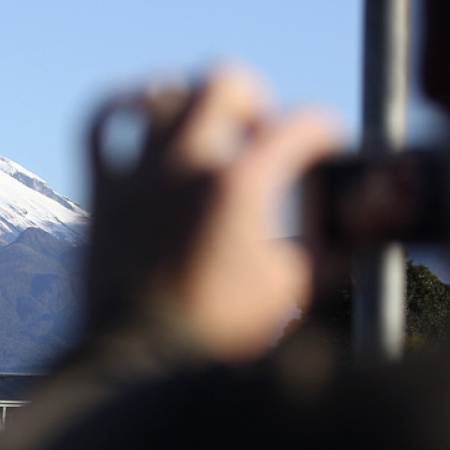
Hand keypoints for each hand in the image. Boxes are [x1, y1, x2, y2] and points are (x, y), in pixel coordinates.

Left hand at [84, 65, 340, 360]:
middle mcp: (186, 166)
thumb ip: (323, 246)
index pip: (299, 125)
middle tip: (258, 132)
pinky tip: (139, 114)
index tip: (323, 149)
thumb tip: (349, 222)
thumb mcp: (289, 289)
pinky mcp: (102, 192)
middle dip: (252, 100)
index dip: (322, 132)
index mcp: (239, 186)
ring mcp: (138, 175)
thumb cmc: (216, 337)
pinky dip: (121, 107)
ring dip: (190, 102)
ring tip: (203, 129)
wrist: (139, 366)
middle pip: (224, 83)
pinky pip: (100, 122)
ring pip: (162, 94)